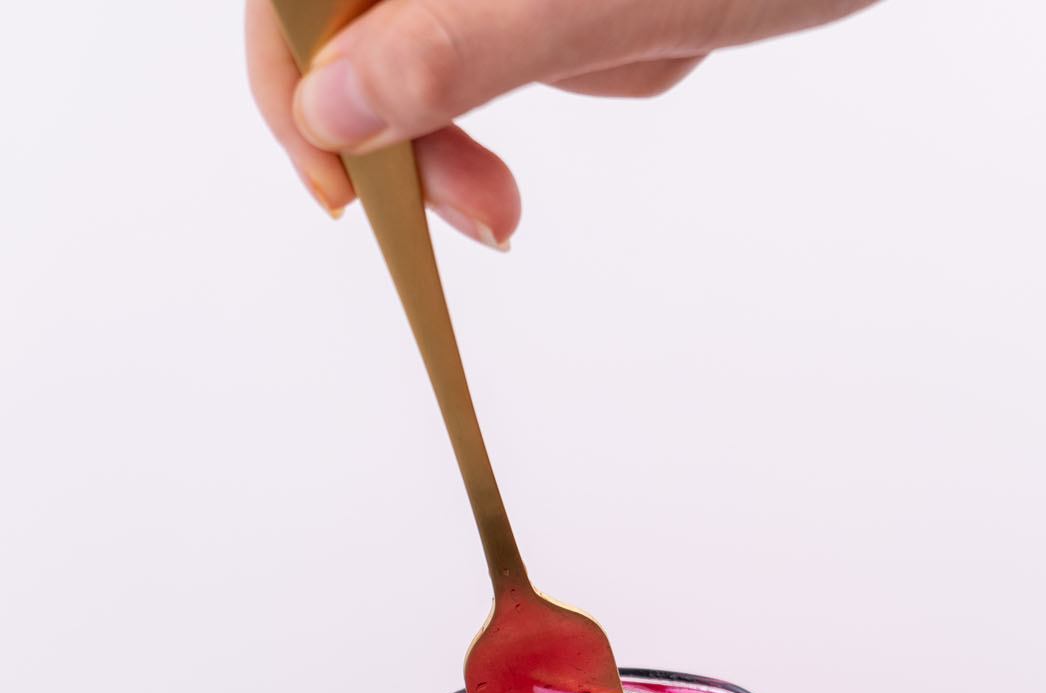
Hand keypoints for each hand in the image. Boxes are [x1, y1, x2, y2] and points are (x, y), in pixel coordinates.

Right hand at [246, 0, 876, 243]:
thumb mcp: (600, 1)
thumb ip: (457, 49)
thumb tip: (332, 111)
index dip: (290, 86)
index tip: (341, 192)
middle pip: (355, 17)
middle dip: (421, 121)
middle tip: (493, 213)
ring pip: (442, 29)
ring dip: (521, 82)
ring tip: (633, 49)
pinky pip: (521, 21)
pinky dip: (581, 53)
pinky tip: (649, 25)